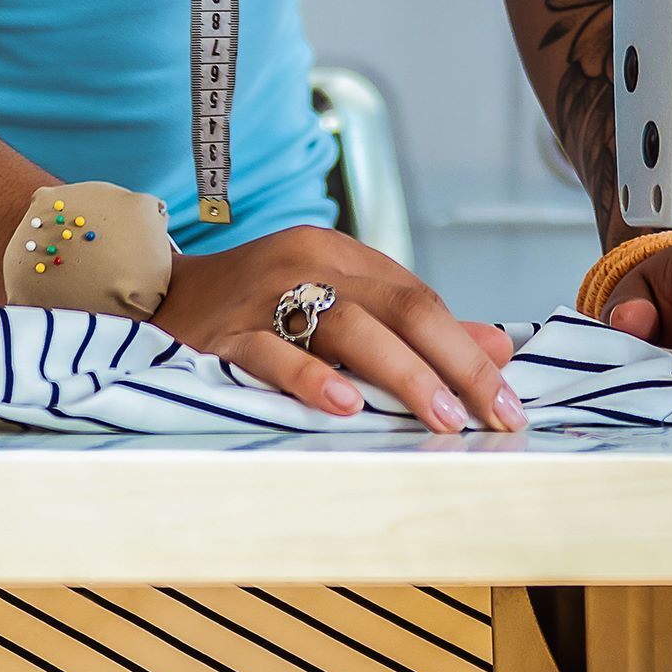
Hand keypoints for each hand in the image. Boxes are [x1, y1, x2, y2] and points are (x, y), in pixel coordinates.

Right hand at [154, 225, 525, 434]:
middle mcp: (310, 263)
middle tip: (490, 415)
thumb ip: (411, 326)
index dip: (469, 349)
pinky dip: (310, 378)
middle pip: (399, 308)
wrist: (163, 294)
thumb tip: (497, 347)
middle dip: (454, 364)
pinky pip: (271, 352)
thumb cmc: (260, 305)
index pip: (421, 298)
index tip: (508, 400)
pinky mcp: (224, 333)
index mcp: (341, 254)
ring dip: (401, 374)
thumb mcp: (337, 300)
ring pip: (348, 326)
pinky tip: (345, 407)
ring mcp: (266, 294)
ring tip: (440, 417)